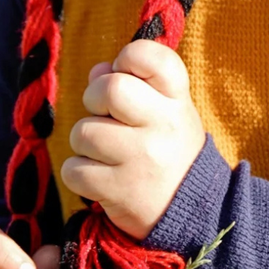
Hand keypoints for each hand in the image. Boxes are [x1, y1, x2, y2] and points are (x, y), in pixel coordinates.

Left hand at [61, 40, 205, 239]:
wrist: (195, 213)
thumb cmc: (168, 147)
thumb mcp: (165, 108)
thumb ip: (133, 81)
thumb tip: (96, 71)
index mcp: (177, 97)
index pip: (148, 55)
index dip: (128, 58)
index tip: (128, 74)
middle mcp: (163, 124)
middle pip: (109, 89)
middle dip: (94, 99)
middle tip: (105, 115)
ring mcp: (142, 159)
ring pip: (83, 132)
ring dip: (84, 141)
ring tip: (105, 152)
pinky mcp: (120, 192)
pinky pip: (74, 170)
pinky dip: (79, 173)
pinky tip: (101, 176)